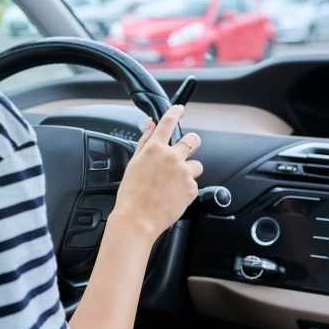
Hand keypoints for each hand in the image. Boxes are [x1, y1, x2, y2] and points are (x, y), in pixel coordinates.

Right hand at [108, 105, 202, 238]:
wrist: (138, 218)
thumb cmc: (132, 193)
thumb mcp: (134, 163)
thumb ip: (145, 141)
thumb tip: (150, 124)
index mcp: (155, 149)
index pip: (168, 123)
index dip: (176, 112)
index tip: (180, 109)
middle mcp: (172, 157)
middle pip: (193, 140)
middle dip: (192, 142)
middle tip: (187, 149)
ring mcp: (184, 173)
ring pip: (196, 165)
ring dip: (188, 171)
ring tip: (173, 184)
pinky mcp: (192, 188)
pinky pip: (193, 184)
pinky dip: (185, 188)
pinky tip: (172, 196)